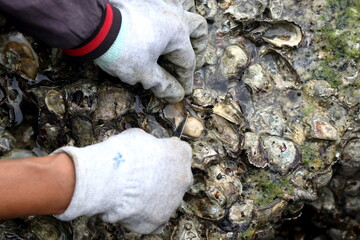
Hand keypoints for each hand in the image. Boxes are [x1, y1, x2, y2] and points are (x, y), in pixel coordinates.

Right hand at [52, 128, 192, 233]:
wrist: (108, 179)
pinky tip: (133, 209)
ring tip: (132, 193)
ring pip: (167, 199)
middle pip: (176, 177)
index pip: (179, 151)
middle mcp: (183, 178)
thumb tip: (145, 148)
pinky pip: (156, 220)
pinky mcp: (158, 221)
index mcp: (180, 154)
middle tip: (142, 176)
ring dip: (154, 196)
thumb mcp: (137, 136)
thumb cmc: (121, 154)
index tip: (154, 154)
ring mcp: (172, 202)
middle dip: (162, 176)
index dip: (165, 153)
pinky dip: (146, 216)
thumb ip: (149, 144)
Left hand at [94, 0, 207, 102]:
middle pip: (197, 28)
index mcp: (177, 32)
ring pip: (182, 10)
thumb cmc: (121, 49)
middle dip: (199, 48)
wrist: (93, 25)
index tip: (183, 91)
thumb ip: (163, 84)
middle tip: (193, 62)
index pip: (186, 61)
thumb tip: (177, 94)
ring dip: (184, 27)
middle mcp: (172, 14)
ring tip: (177, 42)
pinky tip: (156, 30)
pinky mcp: (143, 0)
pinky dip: (164, 18)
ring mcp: (157, 3)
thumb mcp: (144, 72)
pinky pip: (162, 6)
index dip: (186, 79)